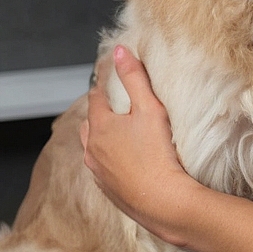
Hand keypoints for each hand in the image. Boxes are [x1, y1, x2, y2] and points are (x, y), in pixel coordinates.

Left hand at [81, 45, 198, 243]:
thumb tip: (120, 50)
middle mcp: (92, 149)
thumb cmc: (158, 152)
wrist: (162, 201)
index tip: (108, 75)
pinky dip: (108, 159)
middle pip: (89, 124)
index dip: (103, 84)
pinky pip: (102, 168)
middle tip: (112, 104)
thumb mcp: (150, 108)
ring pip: (92, 148)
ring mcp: (98, 172)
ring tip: (116, 132)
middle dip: (98, 112)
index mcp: (100, 126)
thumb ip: (134, 78)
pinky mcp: (107, 190)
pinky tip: (123, 160)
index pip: (96, 98)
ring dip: (101, 137)